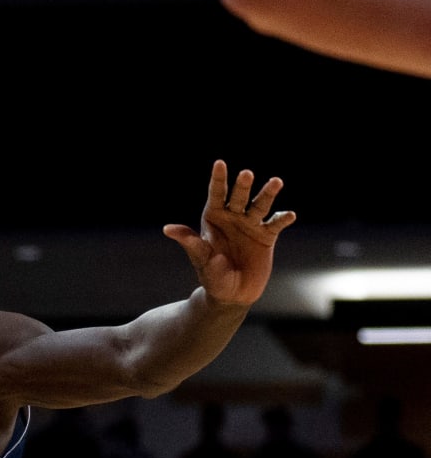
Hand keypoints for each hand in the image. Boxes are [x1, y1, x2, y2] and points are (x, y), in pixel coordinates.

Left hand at [163, 160, 295, 304]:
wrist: (231, 293)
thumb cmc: (211, 274)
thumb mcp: (200, 258)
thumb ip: (190, 242)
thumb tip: (167, 229)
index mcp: (214, 218)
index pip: (216, 194)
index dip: (218, 179)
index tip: (219, 163)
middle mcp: (233, 217)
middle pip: (238, 197)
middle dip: (242, 186)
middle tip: (246, 174)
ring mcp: (251, 225)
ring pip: (259, 205)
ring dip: (267, 194)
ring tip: (276, 182)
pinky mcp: (267, 237)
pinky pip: (275, 224)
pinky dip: (282, 218)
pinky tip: (289, 214)